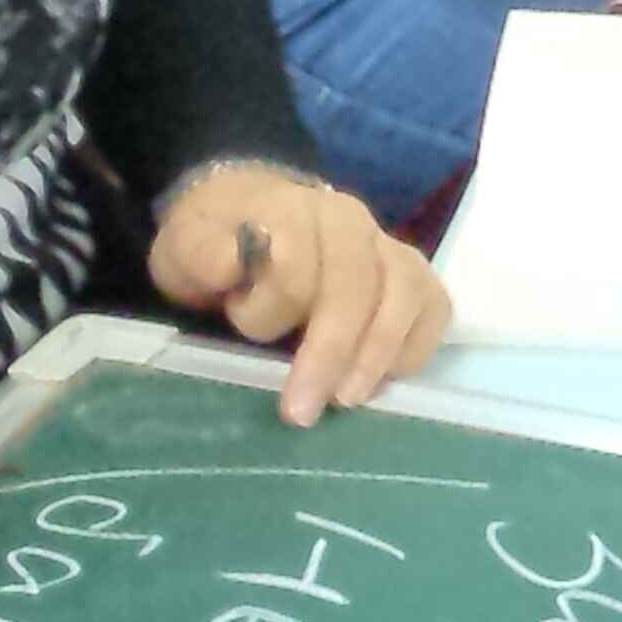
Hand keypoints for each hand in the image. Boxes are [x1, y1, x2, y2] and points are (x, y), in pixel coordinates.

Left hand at [151, 159, 449, 425]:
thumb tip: (232, 266)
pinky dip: (414, 347)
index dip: (269, 309)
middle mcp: (352, 221)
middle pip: (358, 287)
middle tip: (301, 411)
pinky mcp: (413, 275)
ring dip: (377, 356)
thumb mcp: (187, 244)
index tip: (241, 333)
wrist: (253, 214)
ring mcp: (388, 247)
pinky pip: (434, 309)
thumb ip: (203, 254)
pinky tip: (382, 380)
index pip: (298, 264)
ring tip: (347, 400)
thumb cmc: (220, 242)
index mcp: (293, 210)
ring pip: (406, 297)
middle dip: (330, 353)